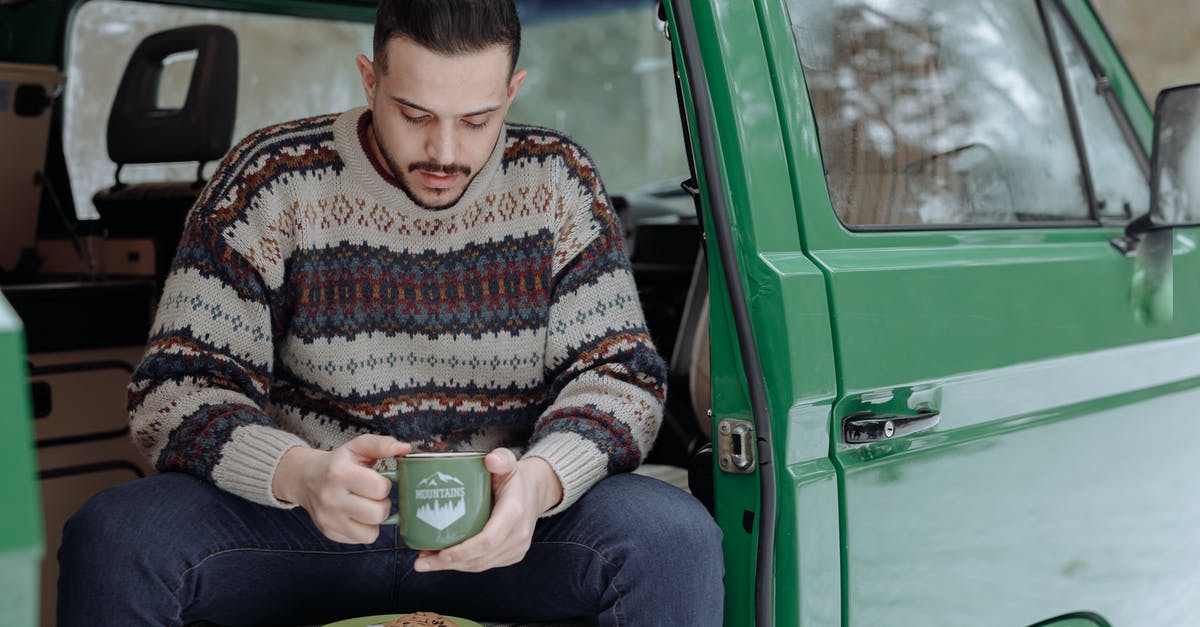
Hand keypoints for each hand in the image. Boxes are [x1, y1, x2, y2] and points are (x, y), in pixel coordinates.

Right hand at [272, 434, 409, 543]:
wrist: (306, 479)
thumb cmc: (338, 463)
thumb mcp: (357, 447)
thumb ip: (382, 445)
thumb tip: (406, 448)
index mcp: (340, 473)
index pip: (380, 489)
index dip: (385, 485)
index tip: (378, 481)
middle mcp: (332, 498)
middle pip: (378, 513)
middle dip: (383, 504)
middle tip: (375, 497)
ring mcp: (329, 519)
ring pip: (371, 533)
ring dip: (375, 520)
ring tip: (368, 506)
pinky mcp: (329, 533)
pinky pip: (361, 540)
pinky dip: (364, 530)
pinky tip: (358, 516)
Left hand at [413, 449, 562, 572]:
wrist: (533, 493)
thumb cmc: (514, 479)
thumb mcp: (509, 463)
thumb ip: (501, 458)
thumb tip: (490, 459)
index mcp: (515, 513)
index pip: (489, 540)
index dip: (464, 551)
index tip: (442, 553)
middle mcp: (518, 535)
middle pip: (481, 558)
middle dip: (449, 563)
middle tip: (422, 561)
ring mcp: (516, 548)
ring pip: (480, 565)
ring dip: (452, 566)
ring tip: (426, 561)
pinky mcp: (512, 555)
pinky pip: (485, 564)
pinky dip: (463, 564)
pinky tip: (443, 560)